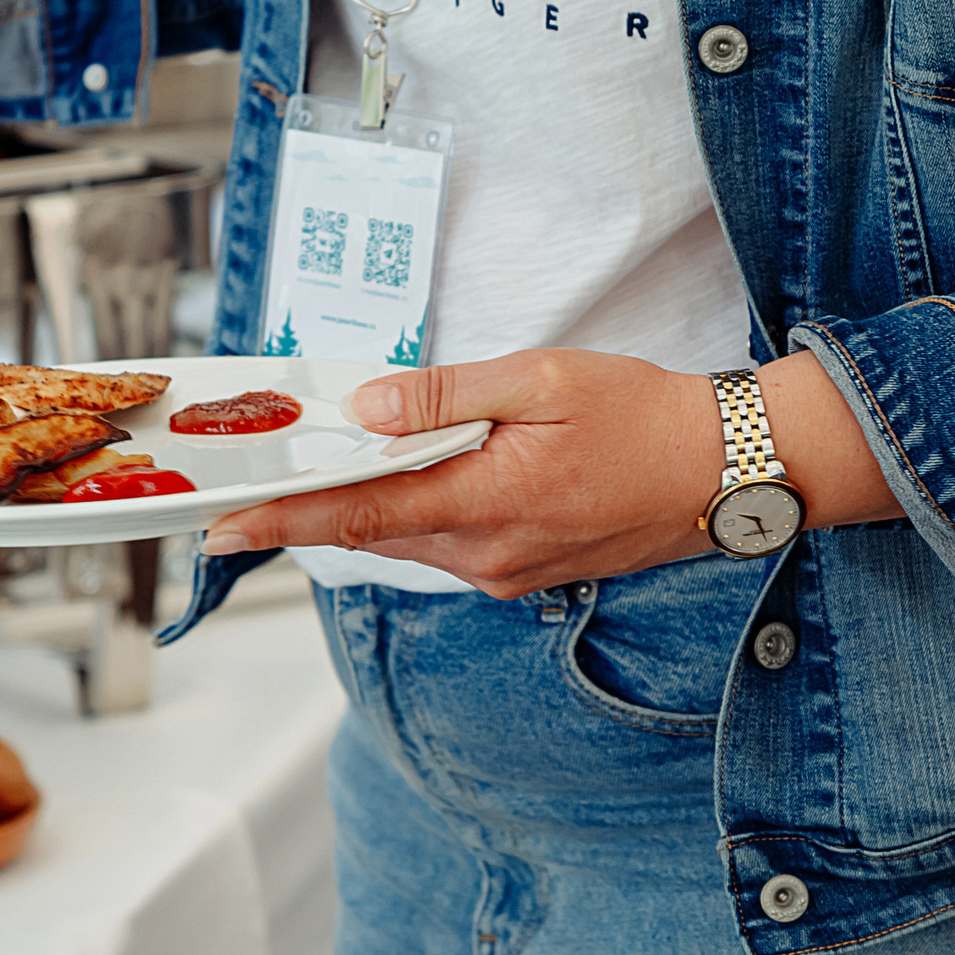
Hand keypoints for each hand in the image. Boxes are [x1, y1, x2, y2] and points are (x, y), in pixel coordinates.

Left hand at [198, 348, 904, 595]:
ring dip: (362, 510)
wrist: (734, 469)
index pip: (356, 514)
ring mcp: (505, 572)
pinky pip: (444, 548)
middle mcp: (487, 554)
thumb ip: (448, 395)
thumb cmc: (645, 414)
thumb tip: (367, 410)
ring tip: (313, 477)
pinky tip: (406, 482)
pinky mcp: (523, 574)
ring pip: (406, 541)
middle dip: (307, 510)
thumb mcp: (543, 380)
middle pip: (371, 531)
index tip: (220, 529)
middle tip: (246, 489)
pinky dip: (412, 516)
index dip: (280, 521)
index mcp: (485, 502)